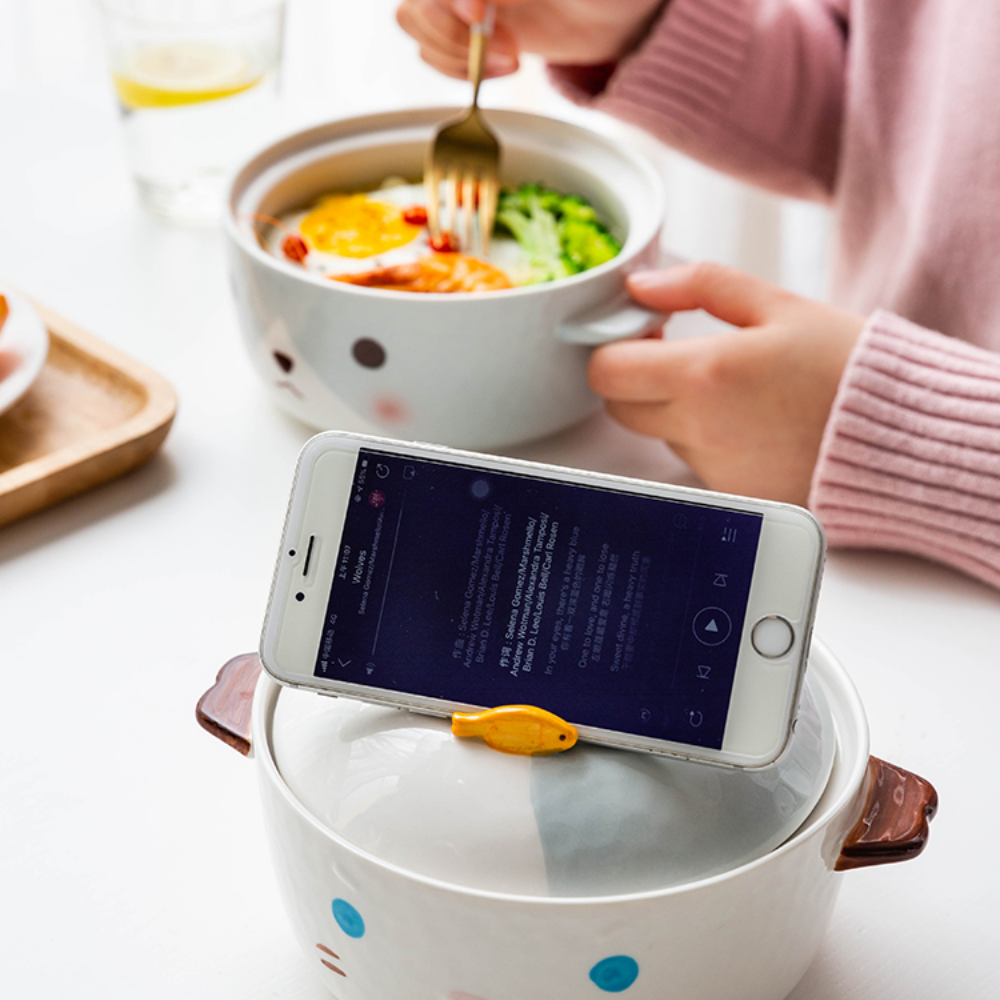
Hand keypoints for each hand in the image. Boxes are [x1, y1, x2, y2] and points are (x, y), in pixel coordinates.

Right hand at [395, 0, 665, 78]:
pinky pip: (431, 49)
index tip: (479, 17)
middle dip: (449, 28)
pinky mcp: (467, 26)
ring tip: (509, 59)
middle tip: (508, 47)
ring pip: (413, 20)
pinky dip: (458, 69)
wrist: (622, 9)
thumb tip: (478, 1)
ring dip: (453, 51)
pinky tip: (502, 67)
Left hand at [588, 263, 864, 505]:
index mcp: (703, 375)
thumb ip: (700, 286)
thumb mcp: (778, 305)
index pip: (606, 371)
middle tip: (680, 359)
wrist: (902, 437)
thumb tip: (642, 285)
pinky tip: (756, 426)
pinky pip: (697, 464)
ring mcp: (712, 468)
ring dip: (677, 412)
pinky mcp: (732, 495)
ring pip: (661, 436)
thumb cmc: (848, 368)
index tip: (646, 335)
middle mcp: (698, 430)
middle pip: (620, 408)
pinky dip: (711, 443)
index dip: (615, 348)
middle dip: (636, 381)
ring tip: (740, 394)